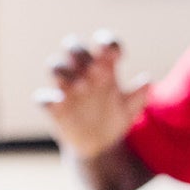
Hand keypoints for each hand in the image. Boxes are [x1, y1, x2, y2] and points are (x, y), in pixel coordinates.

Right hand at [34, 31, 150, 159]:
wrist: (99, 146)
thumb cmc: (114, 120)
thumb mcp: (130, 109)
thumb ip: (138, 95)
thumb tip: (147, 80)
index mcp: (103, 67)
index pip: (103, 44)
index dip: (107, 43)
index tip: (117, 56)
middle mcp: (81, 73)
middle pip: (73, 46)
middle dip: (81, 53)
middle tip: (95, 70)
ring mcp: (65, 88)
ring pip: (54, 65)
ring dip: (65, 71)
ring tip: (82, 87)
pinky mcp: (53, 107)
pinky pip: (42, 97)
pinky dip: (48, 97)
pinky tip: (60, 102)